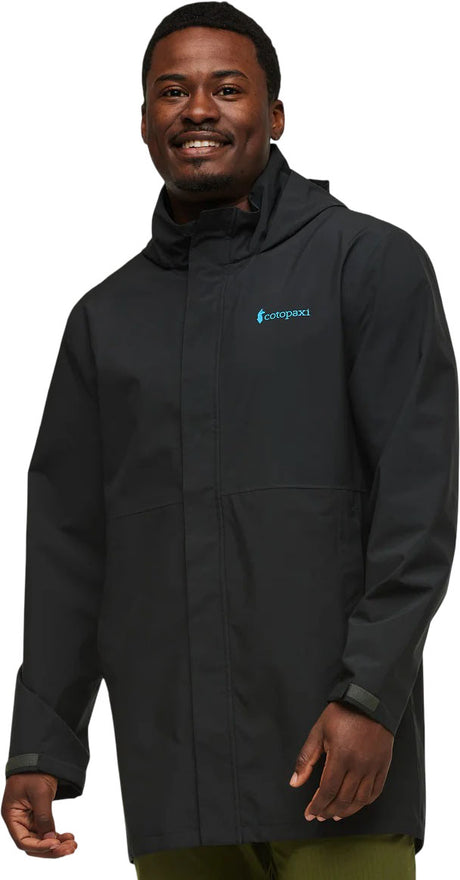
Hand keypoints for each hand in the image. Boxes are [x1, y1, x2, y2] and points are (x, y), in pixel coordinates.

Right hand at [1, 773, 77, 857]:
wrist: (39, 755)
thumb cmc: (34, 770)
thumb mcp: (40, 792)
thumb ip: (44, 817)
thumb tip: (50, 840)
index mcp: (12, 815)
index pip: (23, 840)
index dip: (40, 846)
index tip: (55, 844)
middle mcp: (19, 820)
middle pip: (33, 844)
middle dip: (52, 849)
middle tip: (70, 848)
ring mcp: (28, 818)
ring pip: (41, 840)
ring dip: (57, 844)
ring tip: (73, 844)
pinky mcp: (38, 815)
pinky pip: (46, 831)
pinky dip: (57, 836)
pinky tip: (68, 837)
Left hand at [289, 701, 393, 821]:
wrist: (370, 701)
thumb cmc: (342, 714)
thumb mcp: (318, 732)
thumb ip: (306, 759)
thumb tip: (294, 782)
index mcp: (341, 756)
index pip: (327, 790)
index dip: (317, 805)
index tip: (309, 813)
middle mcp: (359, 765)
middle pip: (343, 799)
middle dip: (329, 810)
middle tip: (320, 815)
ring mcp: (373, 767)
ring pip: (360, 800)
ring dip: (346, 811)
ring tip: (335, 814)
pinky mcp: (383, 766)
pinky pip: (375, 792)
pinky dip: (364, 802)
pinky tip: (355, 804)